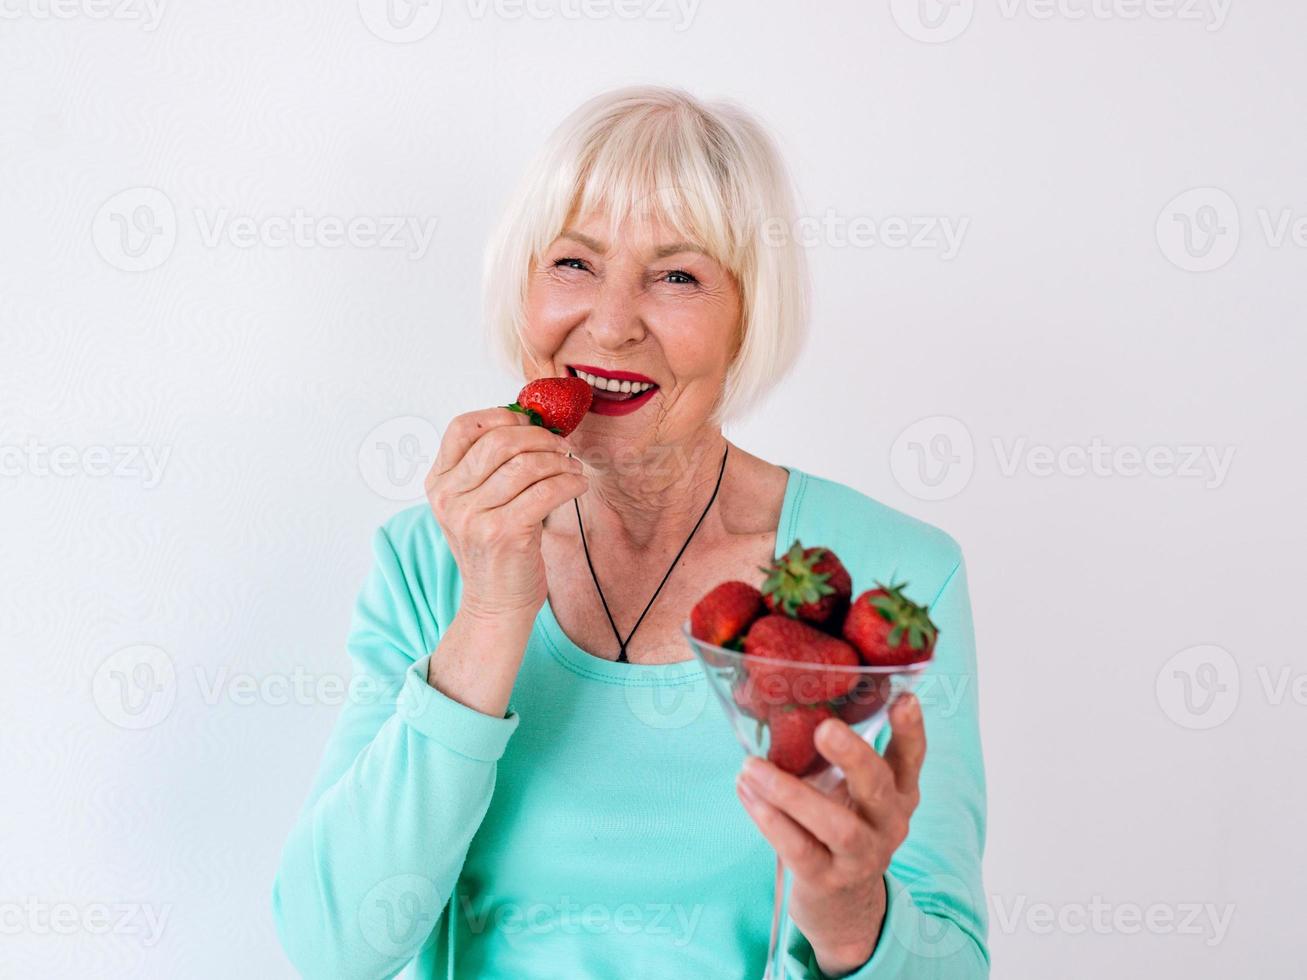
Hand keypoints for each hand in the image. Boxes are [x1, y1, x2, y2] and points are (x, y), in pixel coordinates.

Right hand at [426, 406, 587, 623]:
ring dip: (558, 460)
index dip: (501, 416)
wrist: (495, 604)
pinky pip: (545, 491)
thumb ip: (488, 468)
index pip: (462, 428)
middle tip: (561, 445)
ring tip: (572, 467)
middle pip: (498, 441)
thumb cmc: (493, 550)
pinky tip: (577, 485)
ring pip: (525, 465)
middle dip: (539, 437)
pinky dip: (569, 482)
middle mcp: (450, 498)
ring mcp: (473, 517)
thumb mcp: (476, 506)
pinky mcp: (503, 534)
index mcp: (438, 484)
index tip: (530, 422)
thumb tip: (530, 422)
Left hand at [735, 694, 925, 976]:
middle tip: (824, 728)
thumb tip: (784, 694)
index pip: (911, 757)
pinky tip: (747, 794)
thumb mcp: (852, 791)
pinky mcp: (828, 879)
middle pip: (878, 786)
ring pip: (836, 826)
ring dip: (790, 793)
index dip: (910, 729)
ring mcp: (862, 855)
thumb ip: (836, 754)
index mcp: (898, 790)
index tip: (903, 698)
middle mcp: (888, 822)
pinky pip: (799, 849)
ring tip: (751, 766)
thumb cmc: (841, 824)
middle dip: (852, 756)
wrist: (841, 902)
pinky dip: (770, 821)